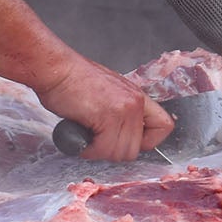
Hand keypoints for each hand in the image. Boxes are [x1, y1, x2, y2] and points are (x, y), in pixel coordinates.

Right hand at [35, 54, 172, 159]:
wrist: (56, 69)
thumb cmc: (73, 81)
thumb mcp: (108, 94)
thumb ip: (120, 113)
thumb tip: (121, 137)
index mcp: (138, 97)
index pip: (164, 126)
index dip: (147, 142)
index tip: (128, 142)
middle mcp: (135, 102)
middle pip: (135, 149)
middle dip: (113, 152)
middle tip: (96, 142)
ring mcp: (123, 109)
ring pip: (119, 152)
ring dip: (99, 152)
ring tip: (86, 137)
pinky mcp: (108, 116)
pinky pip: (103, 149)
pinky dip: (88, 150)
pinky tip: (80, 137)